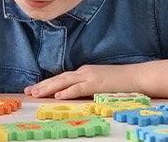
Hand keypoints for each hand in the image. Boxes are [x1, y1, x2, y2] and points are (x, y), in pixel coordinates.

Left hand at [24, 64, 141, 99]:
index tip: (34, 88)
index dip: (47, 83)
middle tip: (29, 91)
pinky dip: (68, 91)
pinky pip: (79, 88)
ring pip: (65, 81)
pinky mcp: (98, 84)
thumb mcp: (100, 83)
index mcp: (84, 72)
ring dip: (49, 88)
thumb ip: (87, 86)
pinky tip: (58, 96)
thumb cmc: (122, 82)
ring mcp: (91, 76)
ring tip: (36, 93)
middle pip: (59, 78)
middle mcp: (84, 72)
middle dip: (42, 85)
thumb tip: (73, 94)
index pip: (62, 77)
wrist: (138, 76)